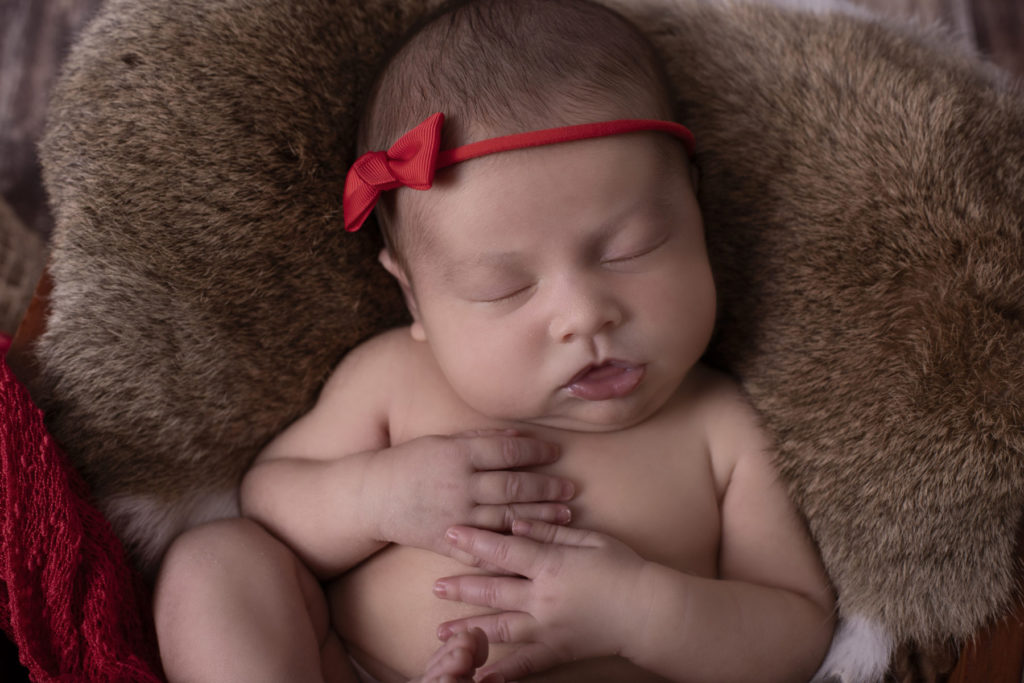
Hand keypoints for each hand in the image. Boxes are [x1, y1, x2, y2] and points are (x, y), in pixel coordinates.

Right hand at [364, 430, 574, 559]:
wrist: (373, 497)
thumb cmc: (410, 462)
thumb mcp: (443, 441)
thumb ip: (481, 438)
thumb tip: (519, 436)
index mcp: (458, 455)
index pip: (507, 451)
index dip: (536, 450)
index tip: (556, 451)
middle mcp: (459, 485)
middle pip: (513, 485)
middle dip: (546, 487)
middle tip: (570, 489)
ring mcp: (454, 516)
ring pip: (505, 517)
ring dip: (539, 517)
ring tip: (565, 516)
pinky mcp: (447, 541)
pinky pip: (484, 548)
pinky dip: (510, 548)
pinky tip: (533, 546)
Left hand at [431, 519, 650, 680]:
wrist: (649, 612)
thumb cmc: (625, 568)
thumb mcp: (590, 539)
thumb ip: (552, 530)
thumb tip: (517, 521)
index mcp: (551, 564)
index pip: (504, 549)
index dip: (474, 540)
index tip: (449, 533)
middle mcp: (543, 597)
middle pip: (493, 588)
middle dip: (460, 586)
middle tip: (434, 584)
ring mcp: (547, 628)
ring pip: (500, 626)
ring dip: (468, 626)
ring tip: (440, 630)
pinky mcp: (556, 651)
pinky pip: (524, 665)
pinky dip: (500, 673)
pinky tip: (478, 677)